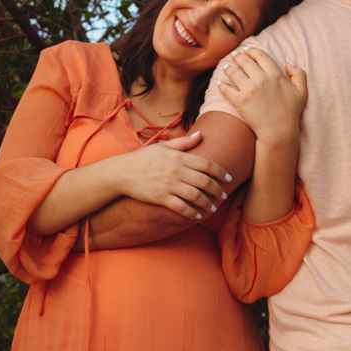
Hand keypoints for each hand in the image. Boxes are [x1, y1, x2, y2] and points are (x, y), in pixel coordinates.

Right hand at [112, 132, 231, 219]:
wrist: (122, 172)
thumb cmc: (143, 158)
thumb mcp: (163, 146)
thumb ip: (184, 142)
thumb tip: (201, 135)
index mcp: (178, 157)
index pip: (206, 163)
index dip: (220, 171)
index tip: (228, 178)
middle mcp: (175, 170)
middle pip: (204, 181)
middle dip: (217, 189)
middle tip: (224, 195)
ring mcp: (168, 185)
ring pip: (195, 196)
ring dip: (207, 203)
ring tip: (213, 208)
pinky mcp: (161, 198)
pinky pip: (181, 207)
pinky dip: (192, 213)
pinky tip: (198, 216)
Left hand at [218, 47, 306, 142]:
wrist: (279, 132)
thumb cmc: (291, 113)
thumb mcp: (302, 91)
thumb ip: (298, 74)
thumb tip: (287, 61)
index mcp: (275, 75)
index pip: (260, 56)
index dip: (252, 51)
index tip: (247, 50)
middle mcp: (261, 79)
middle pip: (245, 61)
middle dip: (238, 56)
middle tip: (234, 55)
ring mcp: (249, 90)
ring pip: (234, 72)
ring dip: (228, 68)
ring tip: (225, 67)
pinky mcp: (239, 101)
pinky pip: (226, 89)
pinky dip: (221, 84)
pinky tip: (219, 82)